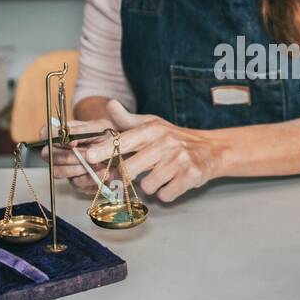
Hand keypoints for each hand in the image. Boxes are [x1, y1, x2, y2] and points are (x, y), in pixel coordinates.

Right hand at [41, 117, 113, 195]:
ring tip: (96, 164)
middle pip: (49, 156)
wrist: (125, 150)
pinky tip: (104, 172)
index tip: (71, 143)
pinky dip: (91, 179)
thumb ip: (83, 132)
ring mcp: (66, 167)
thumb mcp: (99, 128)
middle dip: (68, 157)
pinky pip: (76, 184)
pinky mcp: (77, 181)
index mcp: (63, 133)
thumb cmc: (109, 135)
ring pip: (58, 172)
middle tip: (87, 156)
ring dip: (78, 169)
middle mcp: (60, 151)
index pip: (45, 133)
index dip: (52, 137)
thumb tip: (69, 140)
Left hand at [70, 100, 222, 202]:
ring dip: (150, 185)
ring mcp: (179, 160)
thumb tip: (110, 105)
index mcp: (153, 129)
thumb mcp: (152, 124)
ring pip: (147, 186)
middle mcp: (166, 143)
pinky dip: (166, 193)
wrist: (211, 149)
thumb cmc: (174, 138)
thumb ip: (127, 120)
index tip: (89, 156)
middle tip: (134, 173)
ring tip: (160, 175)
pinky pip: (165, 195)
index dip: (104, 149)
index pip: (124, 140)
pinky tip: (172, 182)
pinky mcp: (191, 176)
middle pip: (130, 168)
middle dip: (127, 176)